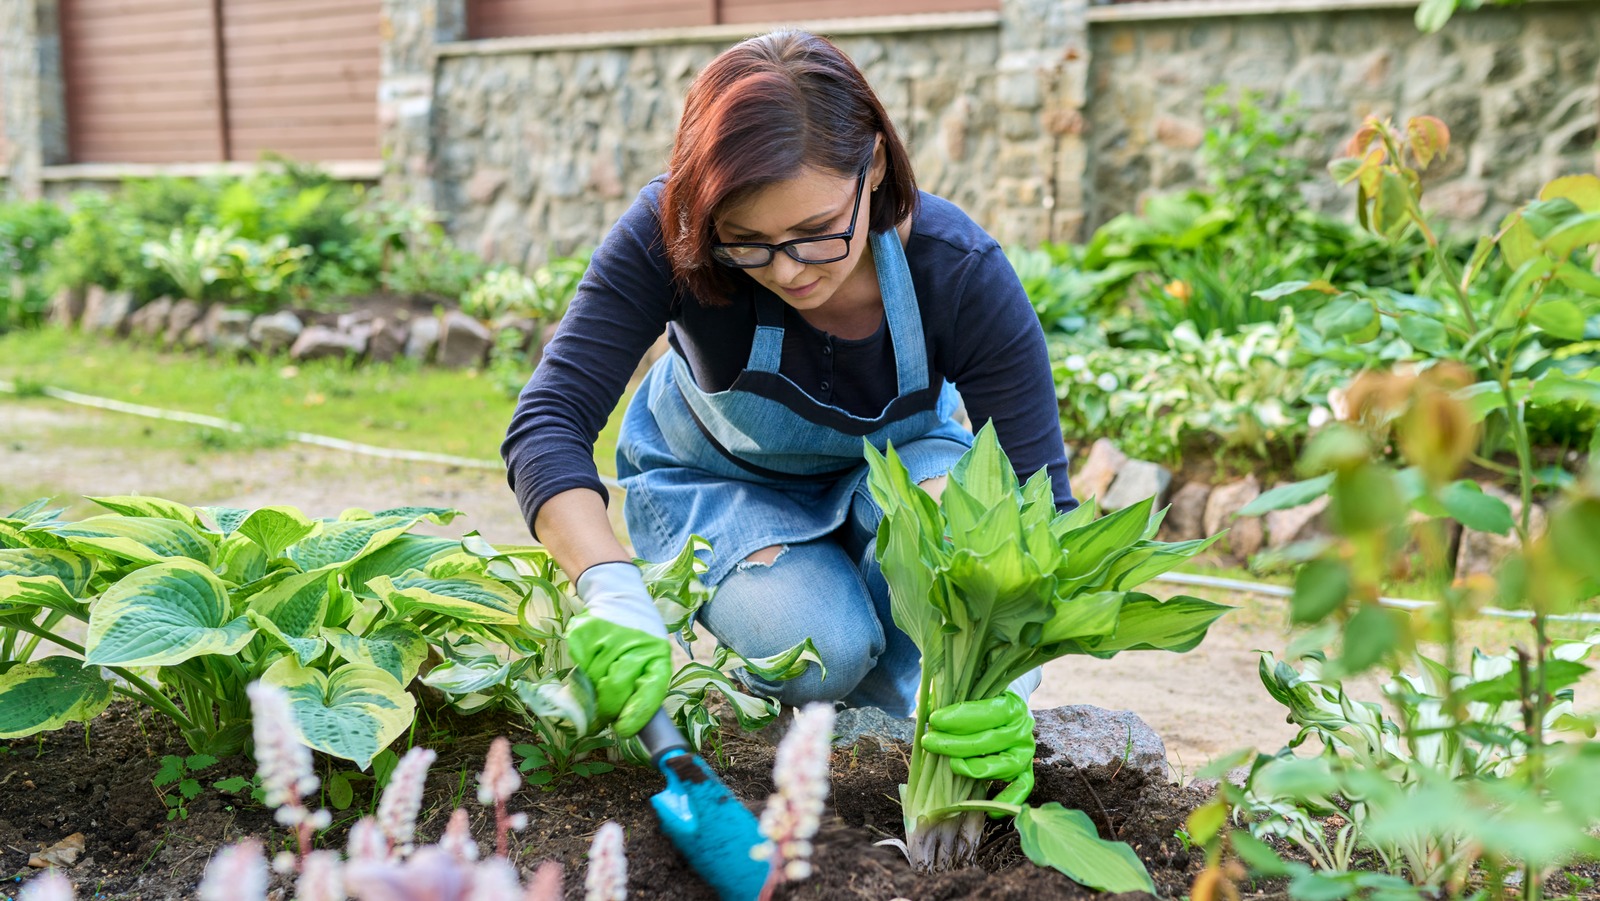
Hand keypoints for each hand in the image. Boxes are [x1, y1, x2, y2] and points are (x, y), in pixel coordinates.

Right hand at [568, 562, 670, 737]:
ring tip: (603, 670)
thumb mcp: (651, 656)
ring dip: (595, 686)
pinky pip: (581, 665)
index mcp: (658, 653)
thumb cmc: (639, 635)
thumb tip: (627, 723)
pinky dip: (584, 668)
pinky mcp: (584, 632)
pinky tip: (594, 654)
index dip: (636, 714)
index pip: (650, 691)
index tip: (624, 729)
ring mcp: (607, 637)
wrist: (617, 594)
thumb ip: (643, 686)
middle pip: (615, 690)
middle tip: (605, 713)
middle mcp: (635, 644)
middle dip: (608, 707)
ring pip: (594, 681)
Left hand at [921, 691, 1035, 811]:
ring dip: (974, 769)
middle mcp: (1022, 729)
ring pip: (1003, 766)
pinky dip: (1007, 800)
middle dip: (955, 743)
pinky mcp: (1025, 771)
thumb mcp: (970, 692)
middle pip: (988, 741)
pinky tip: (988, 808)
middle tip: (929, 742)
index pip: (987, 713)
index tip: (934, 719)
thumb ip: (950, 698)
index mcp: (1011, 706)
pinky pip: (1021, 788)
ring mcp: (1025, 752)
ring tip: (951, 765)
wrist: (1005, 708)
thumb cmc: (981, 700)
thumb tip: (924, 711)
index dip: (959, 717)